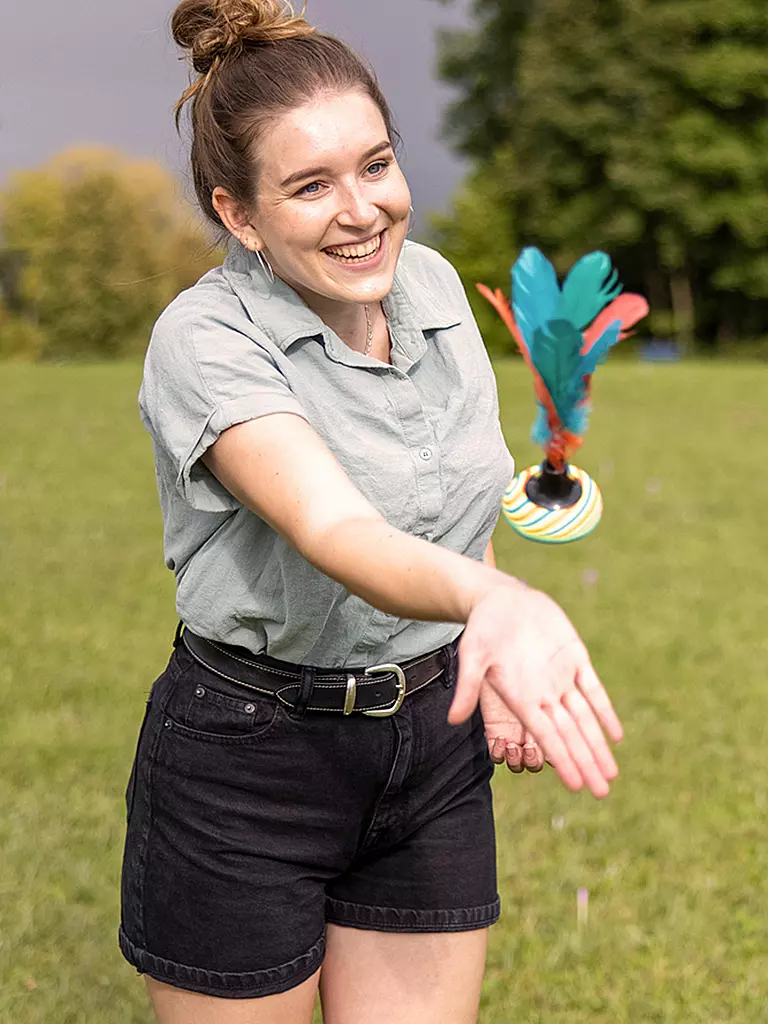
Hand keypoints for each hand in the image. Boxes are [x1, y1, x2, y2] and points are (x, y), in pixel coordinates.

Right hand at [449, 583, 622, 798]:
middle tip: (602, 792)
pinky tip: (615, 735)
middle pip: (570, 734)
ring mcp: (561, 677)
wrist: (501, 598)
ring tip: (610, 774)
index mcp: (521, 697)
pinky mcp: (574, 657)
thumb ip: (468, 687)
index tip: (577, 785)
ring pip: (585, 718)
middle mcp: (543, 693)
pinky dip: (604, 711)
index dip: (563, 759)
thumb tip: (452, 720)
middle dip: (586, 762)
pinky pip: (593, 689)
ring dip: (597, 745)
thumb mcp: (473, 654)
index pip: (546, 735)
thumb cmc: (482, 627)